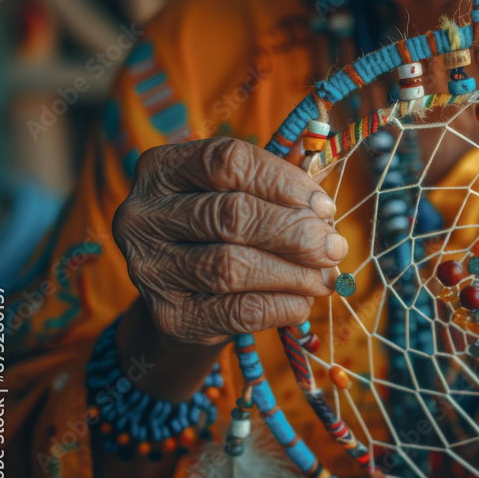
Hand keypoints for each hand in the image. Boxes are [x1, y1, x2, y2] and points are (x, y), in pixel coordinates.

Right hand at [113, 138, 345, 345]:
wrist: (184, 303)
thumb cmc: (221, 236)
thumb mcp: (240, 199)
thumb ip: (280, 186)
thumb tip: (326, 201)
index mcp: (161, 169)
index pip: (228, 162)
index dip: (284, 182)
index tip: (325, 206)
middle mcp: (142, 215)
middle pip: (233, 215)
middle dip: (297, 233)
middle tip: (335, 247)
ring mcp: (149, 268)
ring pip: (234, 266)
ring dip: (295, 273)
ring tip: (327, 277)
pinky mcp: (168, 316)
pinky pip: (238, 311)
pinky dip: (282, 305)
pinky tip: (303, 301)